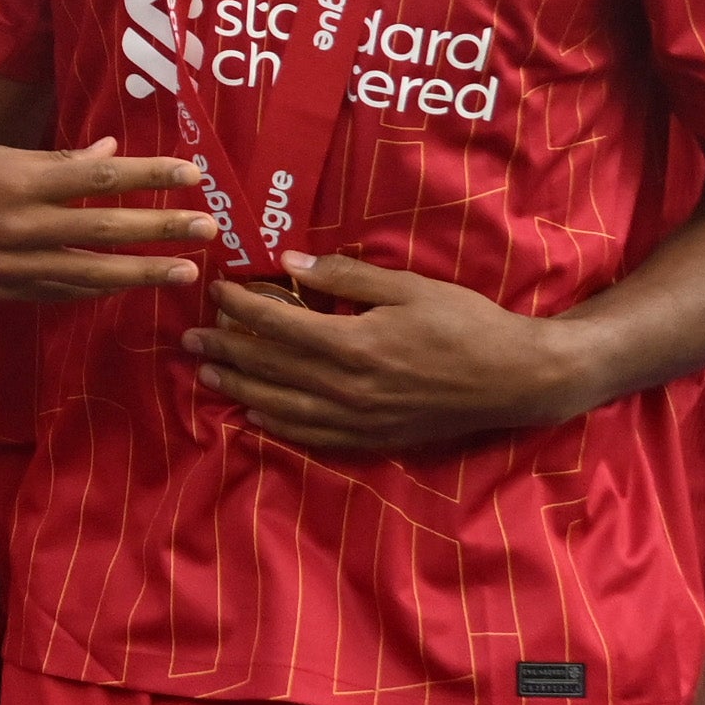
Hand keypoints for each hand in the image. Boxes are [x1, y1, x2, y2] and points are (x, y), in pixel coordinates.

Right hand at [0, 140, 214, 303]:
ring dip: (141, 272)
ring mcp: (10, 263)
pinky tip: (127, 288)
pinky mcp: (0, 290)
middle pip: (103, 227)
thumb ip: (54, 159)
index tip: (191, 174)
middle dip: (159, 228)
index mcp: (16, 177)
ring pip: (88, 271)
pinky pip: (59, 293)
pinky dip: (96, 291)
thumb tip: (111, 152)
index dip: (148, 175)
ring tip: (185, 271)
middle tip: (207, 226)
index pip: (98, 176)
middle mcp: (18, 223)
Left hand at [182, 258, 592, 447]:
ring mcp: (358, 420)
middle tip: (189, 340)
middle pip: (270, 370)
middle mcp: (348, 389)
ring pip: (282, 408)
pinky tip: (257, 416)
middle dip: (226, 351)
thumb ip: (346, 279)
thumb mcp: (408, 287)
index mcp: (354, 345)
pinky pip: (311, 436)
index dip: (240, 309)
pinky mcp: (372, 439)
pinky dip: (277, 425)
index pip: (278, 326)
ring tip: (207, 376)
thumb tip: (291, 265)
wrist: (514, 379)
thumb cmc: (466, 324)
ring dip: (240, 390)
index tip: (215, 292)